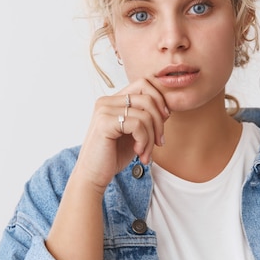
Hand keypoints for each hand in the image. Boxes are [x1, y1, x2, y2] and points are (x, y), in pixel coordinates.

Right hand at [73, 78, 169, 193]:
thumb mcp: (133, 133)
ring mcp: (104, 110)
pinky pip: (137, 124)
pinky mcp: (104, 123)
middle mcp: (106, 101)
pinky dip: (143, 141)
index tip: (164, 121)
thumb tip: (166, 109)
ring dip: (151, 137)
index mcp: (113, 100)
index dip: (159, 100)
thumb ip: (145, 118)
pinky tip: (138, 152)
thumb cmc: (112, 156)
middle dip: (159, 121)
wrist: (93, 176)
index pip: (144, 84)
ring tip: (145, 153)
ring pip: (145, 114)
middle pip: (148, 97)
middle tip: (159, 142)